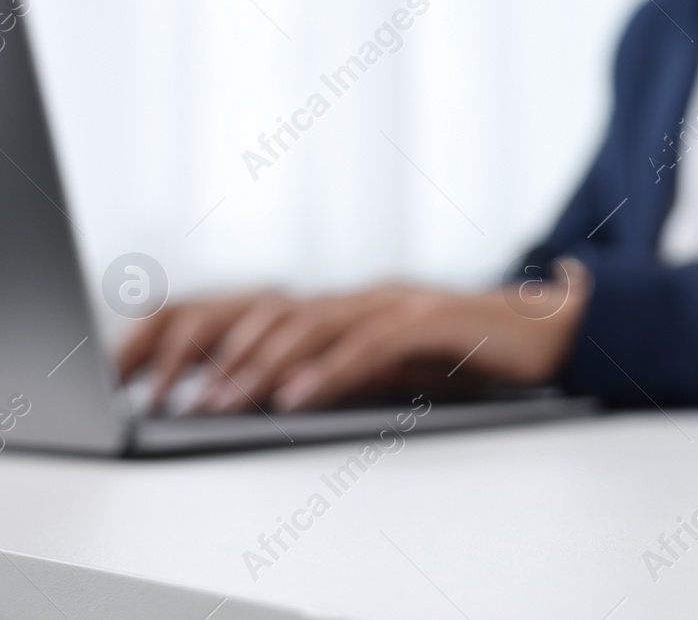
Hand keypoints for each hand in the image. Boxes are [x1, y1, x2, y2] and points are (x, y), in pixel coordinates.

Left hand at [118, 259, 590, 412]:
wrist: (550, 331)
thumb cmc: (469, 352)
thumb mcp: (391, 363)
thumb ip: (340, 368)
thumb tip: (274, 396)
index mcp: (347, 304)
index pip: (257, 311)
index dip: (201, 333)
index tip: (147, 370)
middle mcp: (363, 295)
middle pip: (269, 316)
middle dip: (213, 356)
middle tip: (167, 395)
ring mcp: (396, 302)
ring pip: (310, 328)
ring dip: (257, 368)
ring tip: (216, 402)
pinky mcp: (431, 319)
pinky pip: (367, 346)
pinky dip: (326, 372)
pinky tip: (292, 398)